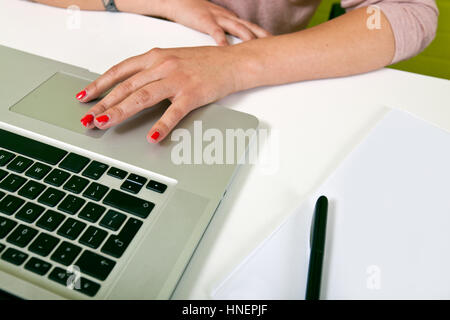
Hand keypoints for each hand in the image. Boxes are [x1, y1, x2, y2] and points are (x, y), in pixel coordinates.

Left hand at [78, 46, 245, 141]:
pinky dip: (162, 125)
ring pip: (142, 96)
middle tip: (88, 118)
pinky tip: (153, 137)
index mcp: (155, 57)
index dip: (100, 84)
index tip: (85, 96)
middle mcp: (162, 66)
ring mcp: (177, 80)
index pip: (120, 71)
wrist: (233, 62)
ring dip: (121, 111)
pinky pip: (173, 112)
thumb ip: (152, 71)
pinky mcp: (193, 94)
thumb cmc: (204, 62)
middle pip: (126, 86)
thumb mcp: (173, 59)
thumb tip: (132, 87)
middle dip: (103, 103)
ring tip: (105, 123)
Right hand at [158, 0, 270, 44]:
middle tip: (277, 49)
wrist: (178, 1)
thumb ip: (226, 37)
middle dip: (264, 38)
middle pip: (251, 28)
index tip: (277, 48)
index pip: (253, 29)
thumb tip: (234, 55)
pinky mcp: (205, 20)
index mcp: (232, 20)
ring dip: (249, 39)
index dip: (265, 37)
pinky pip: (215, 31)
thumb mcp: (216, 25)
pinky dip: (222, 40)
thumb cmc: (197, 15)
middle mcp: (228, 18)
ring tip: (258, 50)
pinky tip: (226, 49)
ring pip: (238, 28)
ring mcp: (218, 18)